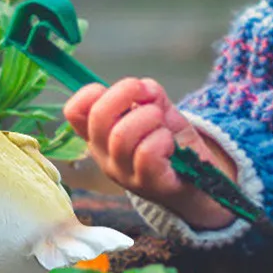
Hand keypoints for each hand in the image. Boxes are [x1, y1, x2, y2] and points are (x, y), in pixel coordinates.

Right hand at [63, 77, 239, 229]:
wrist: (198, 181)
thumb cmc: (170, 143)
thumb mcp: (157, 110)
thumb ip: (149, 93)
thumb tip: (144, 88)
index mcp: (99, 135)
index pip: (74, 111)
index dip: (94, 92)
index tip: (124, 92)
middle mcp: (104, 155)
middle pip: (97, 117)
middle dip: (125, 92)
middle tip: (149, 97)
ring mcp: (123, 173)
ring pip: (122, 135)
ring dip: (149, 117)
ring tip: (162, 125)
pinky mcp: (147, 183)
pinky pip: (146, 153)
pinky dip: (162, 138)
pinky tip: (170, 143)